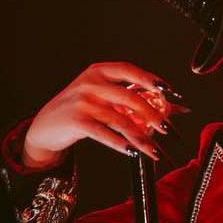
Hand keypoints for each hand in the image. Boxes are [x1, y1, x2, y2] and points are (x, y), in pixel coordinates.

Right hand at [22, 62, 187, 165]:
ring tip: (154, 150)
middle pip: (129, 97)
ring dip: (141, 138)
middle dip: (152, 114)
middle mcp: (90, 83)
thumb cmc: (80, 109)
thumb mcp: (102, 96)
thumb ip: (132, 98)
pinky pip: (104, 133)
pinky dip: (121, 144)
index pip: (129, 70)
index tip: (169, 91)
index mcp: (99, 71)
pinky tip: (133, 152)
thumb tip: (176, 108)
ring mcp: (82, 101)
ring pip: (120, 120)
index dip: (150, 79)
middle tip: (167, 128)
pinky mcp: (76, 120)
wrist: (46, 125)